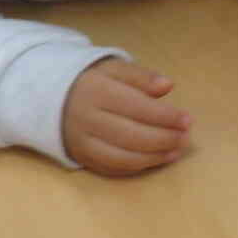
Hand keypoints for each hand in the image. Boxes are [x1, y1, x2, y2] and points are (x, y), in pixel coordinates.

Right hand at [62, 59, 189, 175]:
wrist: (50, 96)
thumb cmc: (93, 81)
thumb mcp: (113, 69)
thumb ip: (140, 76)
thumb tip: (167, 85)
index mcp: (94, 91)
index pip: (136, 107)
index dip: (164, 116)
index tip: (187, 120)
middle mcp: (85, 118)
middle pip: (130, 135)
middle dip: (163, 139)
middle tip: (185, 138)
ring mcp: (81, 141)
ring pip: (121, 157)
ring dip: (154, 157)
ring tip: (176, 150)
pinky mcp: (80, 157)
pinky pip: (112, 168)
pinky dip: (138, 167)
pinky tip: (158, 159)